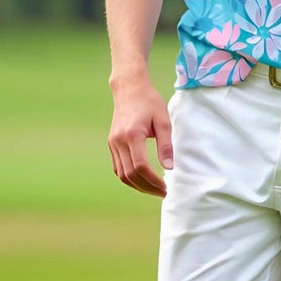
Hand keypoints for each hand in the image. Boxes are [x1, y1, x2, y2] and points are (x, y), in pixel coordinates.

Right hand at [108, 80, 173, 197]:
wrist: (129, 88)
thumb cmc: (149, 102)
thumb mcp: (163, 120)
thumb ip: (166, 144)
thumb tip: (169, 167)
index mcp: (132, 135)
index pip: (140, 166)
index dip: (153, 180)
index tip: (165, 186)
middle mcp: (119, 141)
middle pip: (129, 175)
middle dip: (146, 187)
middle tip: (162, 192)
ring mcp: (113, 143)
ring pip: (121, 174)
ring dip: (137, 185)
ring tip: (154, 189)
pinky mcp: (111, 143)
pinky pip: (118, 167)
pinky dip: (129, 177)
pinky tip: (142, 179)